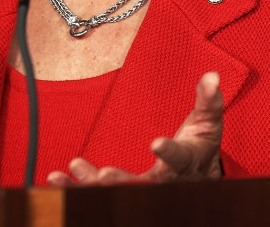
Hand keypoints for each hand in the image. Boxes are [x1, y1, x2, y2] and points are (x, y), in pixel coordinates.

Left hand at [47, 72, 223, 185]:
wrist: (198, 176)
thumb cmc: (201, 145)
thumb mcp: (209, 121)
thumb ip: (209, 100)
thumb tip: (212, 75)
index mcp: (187, 162)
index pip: (179, 159)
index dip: (169, 152)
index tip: (156, 143)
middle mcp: (165, 182)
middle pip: (144, 186)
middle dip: (123, 181)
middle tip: (103, 174)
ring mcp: (144, 189)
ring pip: (119, 192)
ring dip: (93, 184)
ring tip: (73, 169)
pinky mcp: (126, 190)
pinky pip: (101, 192)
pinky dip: (78, 186)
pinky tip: (57, 178)